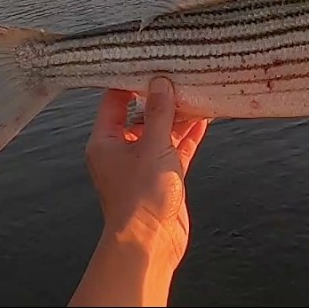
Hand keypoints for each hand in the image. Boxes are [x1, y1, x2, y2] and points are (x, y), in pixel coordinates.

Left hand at [86, 77, 208, 266]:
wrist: (152, 243)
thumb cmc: (142, 198)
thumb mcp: (152, 147)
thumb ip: (159, 113)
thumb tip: (160, 83)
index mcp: (105, 141)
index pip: (113, 101)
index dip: (129, 81)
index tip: (148, 63)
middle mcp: (120, 150)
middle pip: (140, 115)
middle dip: (160, 98)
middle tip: (178, 74)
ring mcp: (142, 164)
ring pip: (161, 132)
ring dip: (178, 117)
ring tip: (196, 92)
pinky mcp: (162, 176)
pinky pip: (175, 149)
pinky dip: (188, 136)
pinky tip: (204, 120)